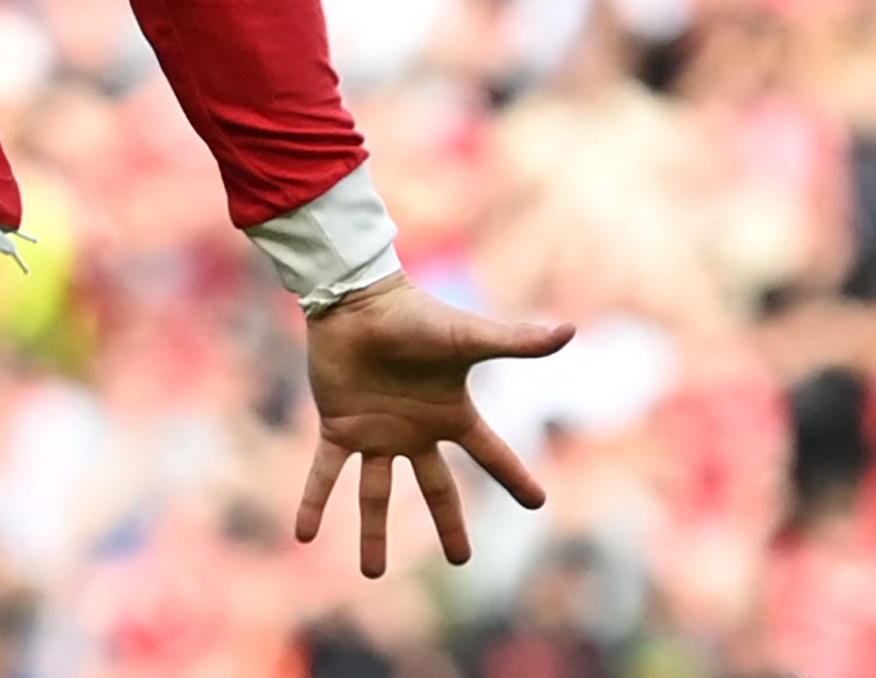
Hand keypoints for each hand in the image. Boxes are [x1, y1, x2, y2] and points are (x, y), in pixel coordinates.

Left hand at [294, 273, 572, 576]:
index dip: (515, 477)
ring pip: (376, 494)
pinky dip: (314, 502)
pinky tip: (303, 535)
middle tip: (460, 560)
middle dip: (448, 525)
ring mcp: (376, 433)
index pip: (492, 454)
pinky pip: (325, 473)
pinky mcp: (339, 427)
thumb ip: (516, 341)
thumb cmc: (414, 315)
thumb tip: (571, 329)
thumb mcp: (468, 337)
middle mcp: (415, 431)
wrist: (356, 299)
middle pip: (436, 489)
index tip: (537, 502)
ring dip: (373, 534)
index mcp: (450, 414)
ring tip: (372, 575)